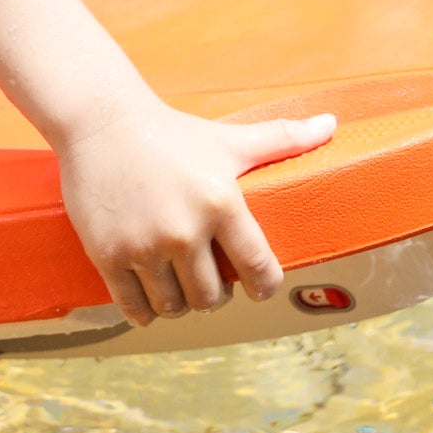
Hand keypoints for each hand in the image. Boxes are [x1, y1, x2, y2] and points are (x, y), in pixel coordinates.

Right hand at [55, 101, 335, 324]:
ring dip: (181, 304)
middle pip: (212, 297)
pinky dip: (144, 311)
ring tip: (180, 287)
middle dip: (216, 295)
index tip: (259, 286)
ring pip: (174, 306)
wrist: (100, 121)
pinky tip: (150, 302)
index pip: (258, 268)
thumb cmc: (172, 132)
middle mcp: (185, 230)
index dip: (264, 285)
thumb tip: (331, 123)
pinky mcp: (109, 255)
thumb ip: (283, 138)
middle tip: (211, 281)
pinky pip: (133, 306)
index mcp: (221, 203)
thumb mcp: (229, 139)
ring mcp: (144, 246)